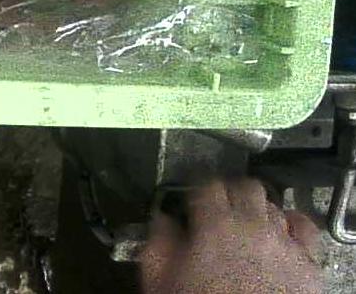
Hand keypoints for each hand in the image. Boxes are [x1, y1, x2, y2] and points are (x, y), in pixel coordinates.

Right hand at [139, 179, 322, 293]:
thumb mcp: (162, 279)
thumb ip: (158, 243)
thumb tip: (161, 221)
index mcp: (213, 225)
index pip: (208, 185)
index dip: (199, 191)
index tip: (194, 201)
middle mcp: (252, 226)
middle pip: (246, 187)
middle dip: (231, 193)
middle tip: (220, 207)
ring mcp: (283, 242)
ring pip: (273, 205)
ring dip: (258, 209)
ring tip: (248, 224)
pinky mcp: (306, 262)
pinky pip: (305, 227)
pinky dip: (293, 223)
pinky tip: (282, 231)